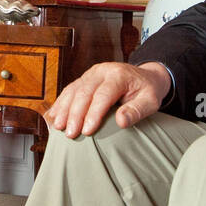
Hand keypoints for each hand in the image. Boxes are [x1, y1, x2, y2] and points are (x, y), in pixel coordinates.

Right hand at [44, 62, 170, 138]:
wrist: (145, 77)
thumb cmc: (147, 91)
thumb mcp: (151, 101)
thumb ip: (137, 111)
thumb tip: (121, 121)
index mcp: (119, 75)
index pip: (103, 94)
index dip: (93, 113)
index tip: (87, 131)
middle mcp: (102, 71)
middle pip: (84, 92)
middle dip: (75, 114)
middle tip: (71, 134)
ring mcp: (91, 73)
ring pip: (73, 90)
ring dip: (64, 109)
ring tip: (58, 127)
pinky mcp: (84, 79)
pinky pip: (69, 90)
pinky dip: (61, 103)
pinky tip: (54, 116)